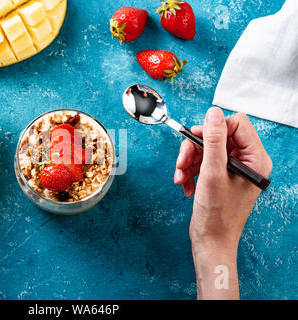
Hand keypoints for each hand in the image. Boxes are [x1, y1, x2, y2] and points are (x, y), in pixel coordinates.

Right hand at [174, 107, 271, 298]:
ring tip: (180, 177)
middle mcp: (246, 162)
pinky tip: (185, 184)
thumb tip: (213, 113)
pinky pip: (202, 162)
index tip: (195, 139)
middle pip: (217, 136)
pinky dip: (190, 171)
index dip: (213, 128)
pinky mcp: (220, 177)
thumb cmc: (217, 214)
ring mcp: (233, 170)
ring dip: (189, 161)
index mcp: (254, 159)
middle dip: (195, 149)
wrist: (211, 241)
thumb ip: (213, 140)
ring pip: (206, 149)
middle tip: (182, 162)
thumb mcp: (212, 173)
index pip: (236, 124)